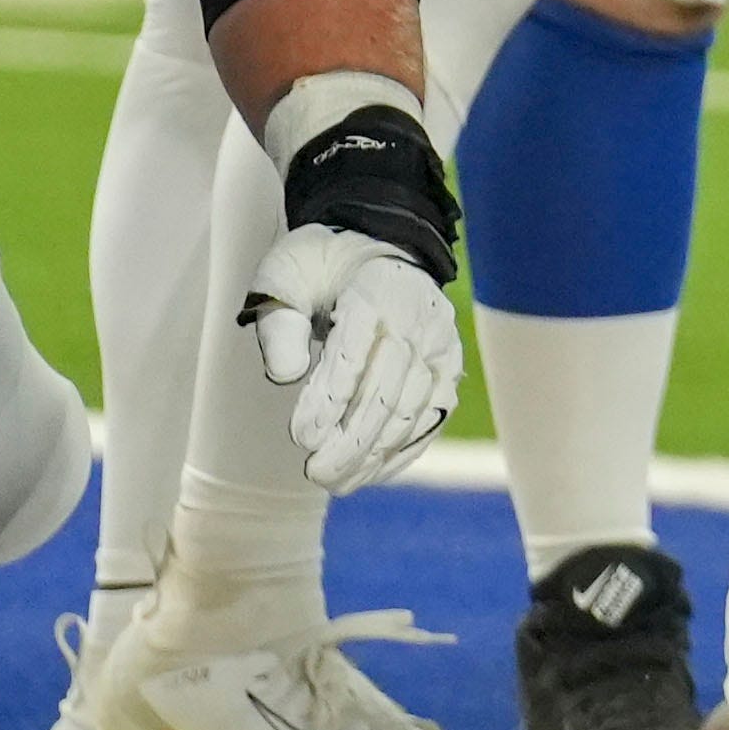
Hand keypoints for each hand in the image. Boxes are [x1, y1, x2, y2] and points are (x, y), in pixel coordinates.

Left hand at [243, 217, 461, 485]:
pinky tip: (370, 473)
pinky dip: (402, 452)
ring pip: (411, 412)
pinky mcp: (448, 369)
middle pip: (388, 391)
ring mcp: (439, 345)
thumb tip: (287, 376)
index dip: (329, 399)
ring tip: (335, 480)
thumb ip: (279, 322)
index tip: (300, 437)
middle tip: (315, 472)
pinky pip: (431, 420)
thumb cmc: (323, 267)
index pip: (354, 351)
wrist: (381, 248)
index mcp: (375, 288)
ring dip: (373, 454)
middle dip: (350, 440)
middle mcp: (418, 318)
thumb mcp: (286, 274)